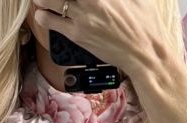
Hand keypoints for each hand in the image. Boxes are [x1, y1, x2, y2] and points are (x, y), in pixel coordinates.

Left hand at [32, 0, 166, 74]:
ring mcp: (83, 16)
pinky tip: (42, 15)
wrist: (144, 54)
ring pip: (51, 1)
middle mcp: (92, 0)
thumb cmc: (145, 26)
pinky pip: (52, 22)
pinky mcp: (78, 34)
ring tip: (40, 1)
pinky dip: (44, 17)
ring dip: (43, 0)